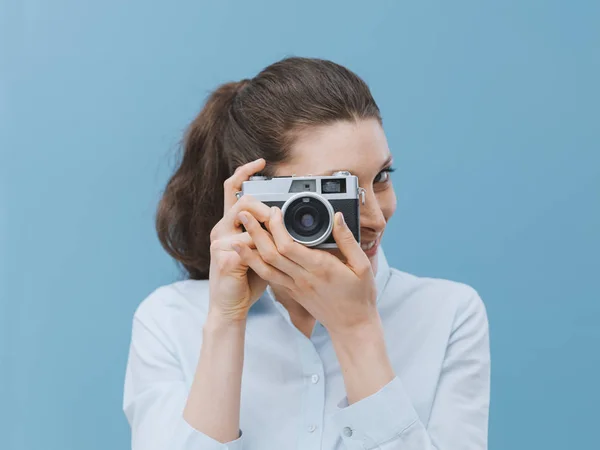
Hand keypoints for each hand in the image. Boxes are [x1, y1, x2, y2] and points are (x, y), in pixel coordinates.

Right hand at [208, 158, 272, 322]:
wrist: (230, 306)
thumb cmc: (246, 279)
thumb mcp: (260, 251)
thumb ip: (266, 233)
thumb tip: (283, 216)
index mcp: (229, 225)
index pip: (231, 190)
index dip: (244, 172)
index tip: (260, 162)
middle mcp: (221, 229)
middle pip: (242, 201)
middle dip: (264, 208)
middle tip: (278, 219)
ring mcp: (219, 243)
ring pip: (246, 219)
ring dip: (266, 228)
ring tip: (276, 238)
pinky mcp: (225, 258)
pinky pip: (249, 243)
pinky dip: (264, 249)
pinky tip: (269, 259)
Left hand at [231, 207, 378, 333]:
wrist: (352, 326)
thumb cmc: (360, 296)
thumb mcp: (362, 266)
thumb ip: (348, 240)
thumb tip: (337, 217)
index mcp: (320, 268)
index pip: (288, 246)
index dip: (276, 227)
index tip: (274, 211)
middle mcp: (303, 277)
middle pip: (270, 254)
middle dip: (255, 233)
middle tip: (244, 214)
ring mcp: (295, 287)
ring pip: (265, 268)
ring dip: (248, 250)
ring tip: (236, 234)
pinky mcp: (292, 293)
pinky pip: (269, 278)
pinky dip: (256, 265)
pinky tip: (247, 255)